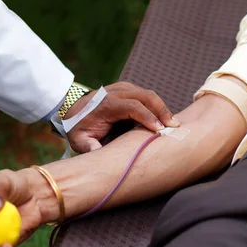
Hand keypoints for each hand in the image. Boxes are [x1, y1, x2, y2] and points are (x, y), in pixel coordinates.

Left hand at [65, 82, 179, 152]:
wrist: (72, 108)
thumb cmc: (79, 127)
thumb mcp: (79, 140)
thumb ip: (90, 148)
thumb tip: (100, 158)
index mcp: (107, 105)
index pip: (133, 106)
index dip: (148, 117)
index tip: (159, 129)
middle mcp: (116, 92)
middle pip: (146, 96)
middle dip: (162, 110)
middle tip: (174, 126)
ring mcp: (123, 88)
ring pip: (148, 94)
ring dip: (162, 108)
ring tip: (173, 123)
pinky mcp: (128, 89)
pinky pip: (146, 95)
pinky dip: (157, 106)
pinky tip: (164, 118)